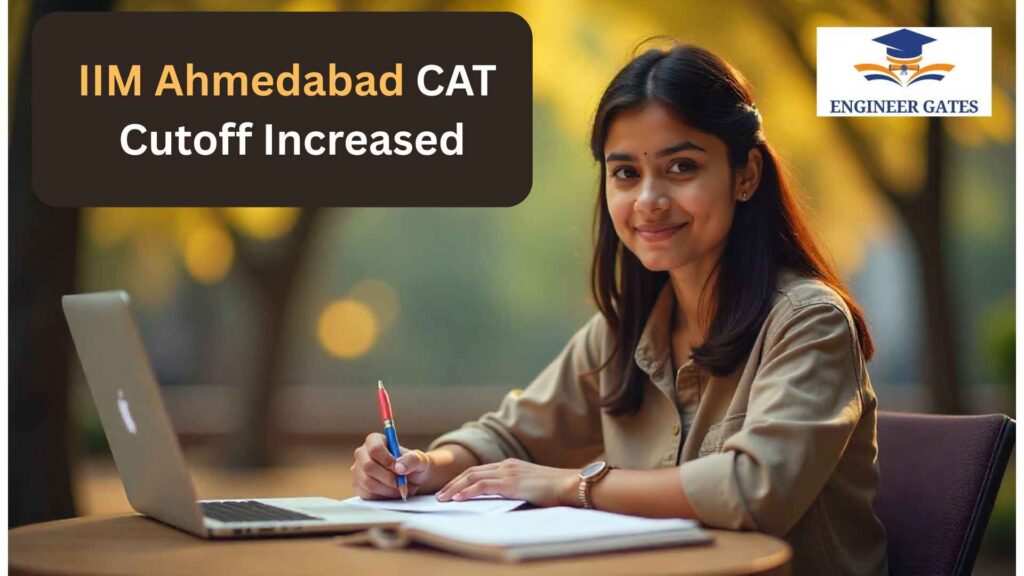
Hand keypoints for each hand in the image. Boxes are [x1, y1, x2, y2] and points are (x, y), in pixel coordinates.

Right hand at [350, 433, 430, 499]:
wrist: (411, 479)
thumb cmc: (413, 465)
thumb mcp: (420, 460)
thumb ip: (412, 460)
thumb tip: (398, 467)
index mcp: (374, 440)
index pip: (374, 448)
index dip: (387, 460)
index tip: (399, 469)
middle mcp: (362, 454)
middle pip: (368, 466)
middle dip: (388, 477)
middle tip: (402, 482)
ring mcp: (357, 470)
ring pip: (367, 482)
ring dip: (387, 489)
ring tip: (400, 488)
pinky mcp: (358, 486)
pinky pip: (366, 494)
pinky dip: (382, 496)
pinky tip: (392, 492)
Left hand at [435, 458, 578, 507]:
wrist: (571, 484)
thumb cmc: (556, 489)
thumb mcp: (531, 487)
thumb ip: (516, 490)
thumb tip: (504, 501)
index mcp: (511, 465)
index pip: (479, 471)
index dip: (462, 480)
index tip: (450, 490)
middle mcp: (506, 465)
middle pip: (471, 472)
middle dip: (453, 484)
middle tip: (439, 496)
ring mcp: (508, 473)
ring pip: (473, 477)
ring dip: (455, 488)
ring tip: (442, 499)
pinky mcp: (511, 483)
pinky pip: (483, 486)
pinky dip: (468, 491)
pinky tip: (458, 498)